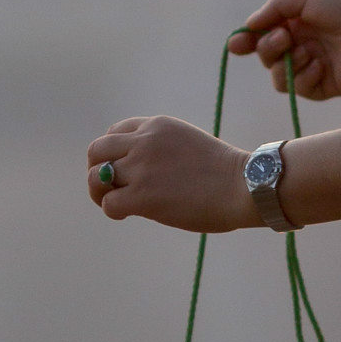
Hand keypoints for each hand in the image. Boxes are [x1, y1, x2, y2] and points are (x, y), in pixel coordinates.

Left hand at [86, 115, 253, 232]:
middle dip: (97, 170)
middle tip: (110, 189)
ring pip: (96, 177)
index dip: (112, 153)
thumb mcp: (187, 143)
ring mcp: (141, 168)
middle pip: (96, 151)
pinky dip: (113, 211)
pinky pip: (109, 204)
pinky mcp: (143, 196)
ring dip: (100, 193)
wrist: (244, 186)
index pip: (114, 132)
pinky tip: (127, 215)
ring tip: (115, 203)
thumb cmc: (225, 172)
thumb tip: (141, 172)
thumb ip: (161, 149)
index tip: (123, 169)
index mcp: (156, 126)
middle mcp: (144, 142)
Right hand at [229, 0, 340, 98]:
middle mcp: (301, 46)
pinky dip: (304, 76)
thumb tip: (248, 26)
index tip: (236, 46)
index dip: (246, 43)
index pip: (263, 37)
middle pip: (266, 58)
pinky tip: (320, 63)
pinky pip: (299, 89)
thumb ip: (273, 9)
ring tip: (308, 51)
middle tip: (286, 38)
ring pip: (278, 78)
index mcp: (296, 24)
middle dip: (268, 49)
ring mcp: (312, 68)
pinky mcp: (324, 86)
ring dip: (286, 64)